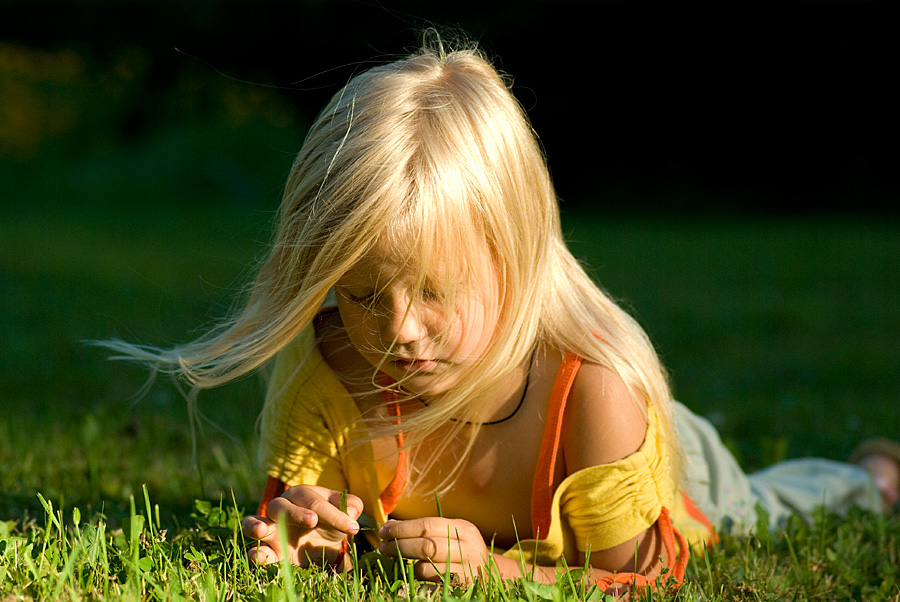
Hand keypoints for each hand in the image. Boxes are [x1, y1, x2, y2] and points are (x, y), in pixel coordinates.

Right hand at [241, 485, 362, 569]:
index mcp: (302, 496)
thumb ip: (351, 506)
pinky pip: (254, 550)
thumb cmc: (331, 523)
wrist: (321, 547)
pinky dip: (255, 553)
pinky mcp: (267, 551)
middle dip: (296, 513)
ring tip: (262, 531)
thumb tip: (352, 511)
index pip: (314, 501)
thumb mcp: (344, 514)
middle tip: (312, 521)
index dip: (334, 514)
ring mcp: (270, 530)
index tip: (352, 528)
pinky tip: (259, 556)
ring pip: (254, 522)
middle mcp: (282, 508)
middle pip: (282, 506)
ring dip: (255, 526)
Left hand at [378, 517, 492, 584]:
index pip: (427, 525)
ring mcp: (466, 572)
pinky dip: (417, 584)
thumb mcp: (450, 533)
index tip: (384, 531)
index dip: (402, 528)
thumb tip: (389, 526)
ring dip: (407, 565)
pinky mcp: (460, 590)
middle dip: (399, 546)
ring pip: (426, 569)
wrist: (490, 575)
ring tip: (397, 561)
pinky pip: (430, 589)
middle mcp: (468, 549)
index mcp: (464, 529)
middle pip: (426, 546)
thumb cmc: (462, 549)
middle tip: (383, 546)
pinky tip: (410, 579)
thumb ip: (424, 529)